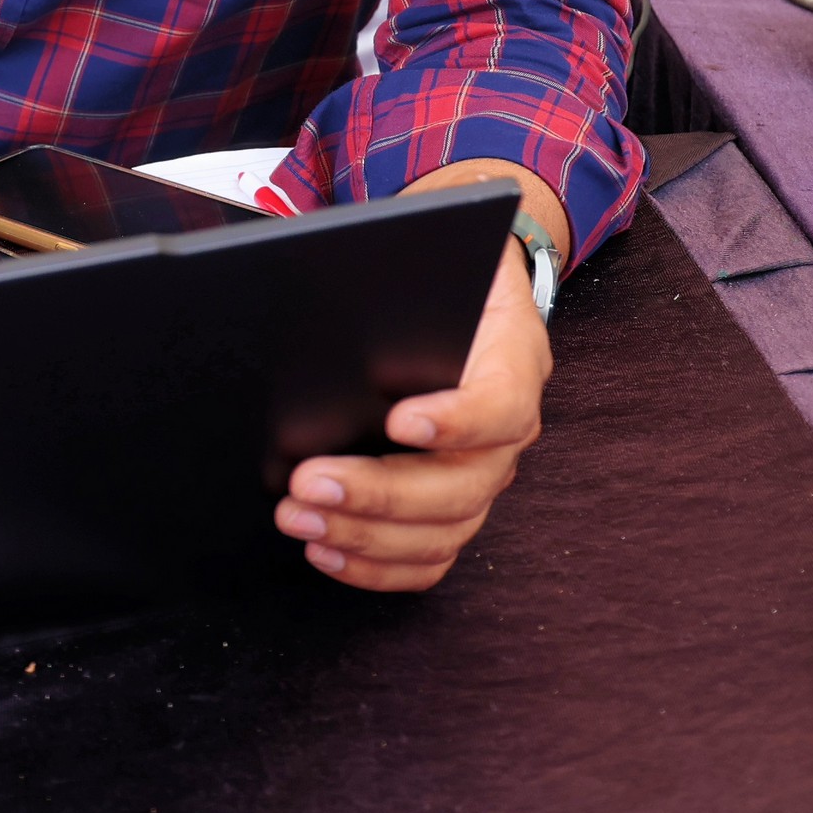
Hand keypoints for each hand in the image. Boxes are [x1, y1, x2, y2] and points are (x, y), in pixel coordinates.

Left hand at [275, 240, 550, 591]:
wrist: (459, 288)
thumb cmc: (437, 266)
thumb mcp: (430, 246)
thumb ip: (398, 274)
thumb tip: (321, 296)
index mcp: (513, 358)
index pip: (503, 404)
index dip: (457, 421)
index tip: (397, 419)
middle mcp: (508, 429)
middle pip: (463, 485)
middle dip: (381, 493)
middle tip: (307, 482)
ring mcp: (484, 473)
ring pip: (443, 531)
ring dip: (366, 535)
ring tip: (299, 519)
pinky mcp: (455, 506)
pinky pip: (430, 557)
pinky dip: (378, 566)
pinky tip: (326, 552)